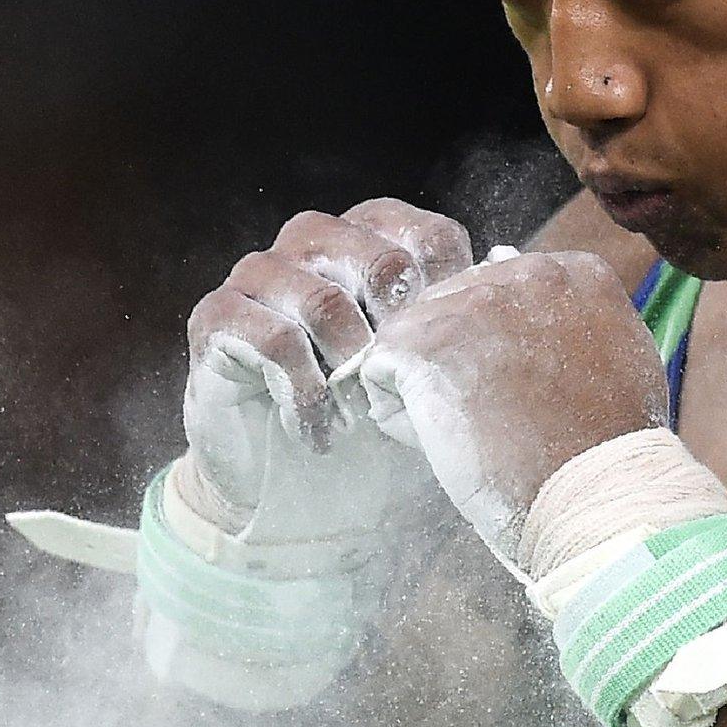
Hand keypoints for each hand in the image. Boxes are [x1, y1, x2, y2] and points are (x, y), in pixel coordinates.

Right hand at [180, 199, 472, 540]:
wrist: (290, 489)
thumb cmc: (370, 422)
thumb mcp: (427, 377)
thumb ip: (460, 330)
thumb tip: (511, 279)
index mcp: (371, 237)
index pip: (429, 237)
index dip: (449, 304)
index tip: (451, 366)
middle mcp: (313, 241)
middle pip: (378, 261)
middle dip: (401, 339)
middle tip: (402, 394)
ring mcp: (259, 274)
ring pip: (323, 301)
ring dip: (351, 373)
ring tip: (360, 419)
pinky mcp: (215, 318)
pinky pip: (273, 339)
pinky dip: (306, 396)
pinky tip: (318, 433)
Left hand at [359, 251, 669, 558]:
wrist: (595, 494)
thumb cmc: (606, 446)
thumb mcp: (612, 356)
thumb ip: (564, 310)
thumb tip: (499, 258)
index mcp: (571, 273)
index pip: (498, 293)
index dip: (499, 350)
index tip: (529, 394)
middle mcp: (522, 273)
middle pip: (453, 309)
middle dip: (459, 364)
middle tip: (500, 419)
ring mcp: (472, 303)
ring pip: (414, 339)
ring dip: (430, 389)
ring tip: (479, 431)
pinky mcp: (424, 342)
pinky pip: (381, 372)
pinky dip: (401, 416)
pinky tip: (448, 443)